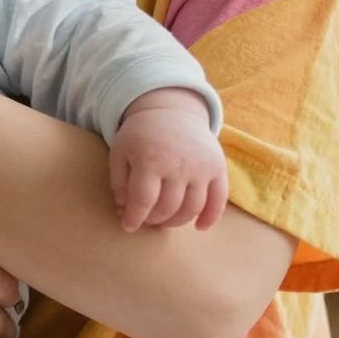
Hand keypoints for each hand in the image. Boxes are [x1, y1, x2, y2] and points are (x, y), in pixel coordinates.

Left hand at [109, 90, 227, 233]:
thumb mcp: (120, 152)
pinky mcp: (217, 168)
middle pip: (167, 207)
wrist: (172, 110)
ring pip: (192, 208)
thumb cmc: (142, 135)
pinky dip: (211, 217)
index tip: (128, 226)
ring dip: (176, 222)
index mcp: (150, 159)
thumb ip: (119, 182)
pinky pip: (219, 199)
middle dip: (153, 220)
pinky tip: (199, 227)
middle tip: (147, 220)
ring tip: (165, 221)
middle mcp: (178, 164)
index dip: (134, 218)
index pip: (143, 201)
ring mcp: (201, 167)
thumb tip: (124, 210)